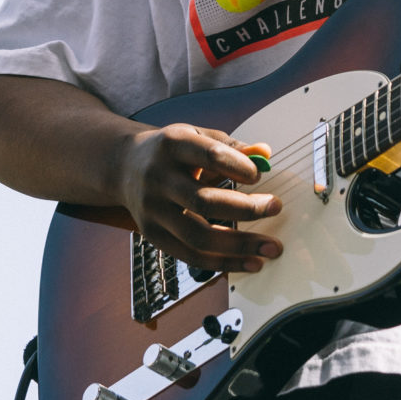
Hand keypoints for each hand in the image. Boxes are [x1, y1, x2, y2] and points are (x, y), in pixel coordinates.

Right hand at [115, 123, 283, 273]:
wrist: (124, 166)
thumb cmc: (172, 151)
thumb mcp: (197, 136)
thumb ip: (231, 146)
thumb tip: (265, 154)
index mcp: (172, 145)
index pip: (209, 155)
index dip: (238, 167)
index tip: (260, 177)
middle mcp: (158, 178)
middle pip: (203, 201)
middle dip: (245, 209)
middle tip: (276, 207)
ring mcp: (152, 210)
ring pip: (198, 236)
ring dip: (239, 245)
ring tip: (271, 248)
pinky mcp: (152, 235)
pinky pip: (191, 256)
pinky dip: (223, 263)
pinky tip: (250, 263)